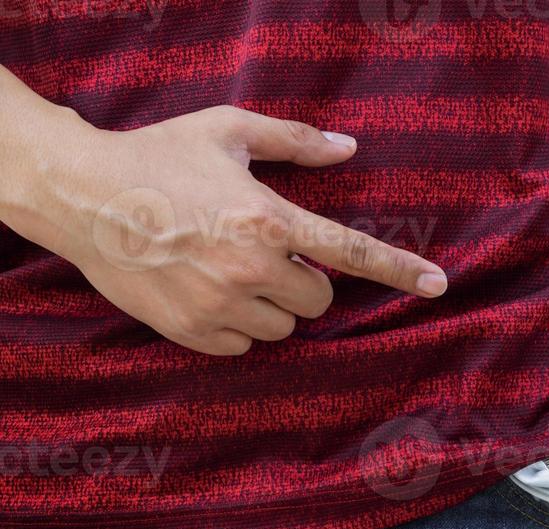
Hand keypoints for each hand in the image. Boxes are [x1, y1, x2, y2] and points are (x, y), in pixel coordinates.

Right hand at [14, 105, 445, 354]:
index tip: (438, 285)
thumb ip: (294, 141)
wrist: (81, 195)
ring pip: (283, 327)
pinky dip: (235, 326)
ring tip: (225, 268)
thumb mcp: (227, 131)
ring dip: (269, 305)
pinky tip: (205, 291)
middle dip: (302, 280)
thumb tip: (350, 149)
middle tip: (262, 252)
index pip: (351, 252)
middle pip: (319, 299)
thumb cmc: (158, 157)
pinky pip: (244, 346)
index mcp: (268, 219)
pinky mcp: (191, 330)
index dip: (399, 270)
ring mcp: (220, 304)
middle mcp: (250, 267)